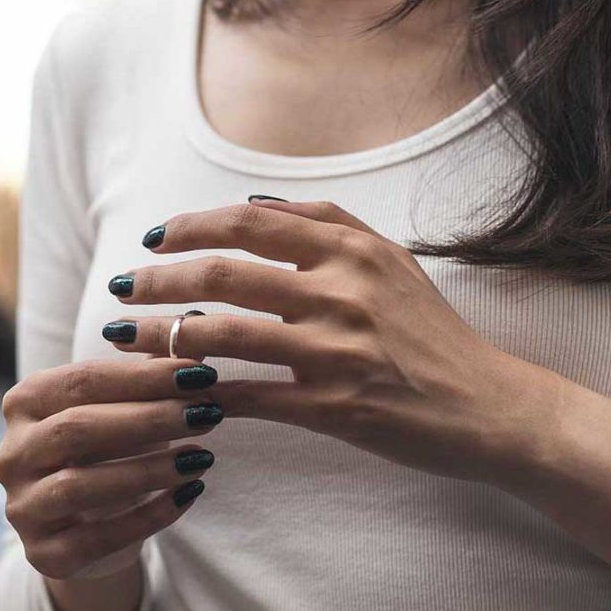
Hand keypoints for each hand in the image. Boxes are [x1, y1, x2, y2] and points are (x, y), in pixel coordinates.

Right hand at [0, 358, 221, 579]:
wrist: (87, 527)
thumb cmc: (108, 452)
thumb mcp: (120, 410)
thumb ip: (148, 376)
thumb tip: (195, 326)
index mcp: (22, 403)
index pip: (81, 380)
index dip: (143, 376)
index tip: (200, 372)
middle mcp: (11, 454)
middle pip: (77, 428)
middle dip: (148, 419)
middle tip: (207, 412)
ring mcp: (21, 507)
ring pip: (81, 484)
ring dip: (148, 469)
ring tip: (202, 455)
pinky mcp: (42, 555)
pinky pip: (98, 537)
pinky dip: (148, 515)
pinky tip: (189, 493)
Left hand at [105, 198, 562, 485]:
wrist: (489, 404)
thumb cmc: (430, 331)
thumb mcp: (390, 260)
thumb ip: (327, 224)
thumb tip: (254, 202)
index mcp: (350, 250)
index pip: (248, 221)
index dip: (189, 226)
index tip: (153, 240)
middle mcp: (339, 293)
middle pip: (221, 273)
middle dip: (157, 279)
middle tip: (120, 287)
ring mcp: (333, 352)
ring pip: (220, 336)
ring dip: (160, 336)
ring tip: (124, 338)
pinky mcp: (330, 408)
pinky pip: (245, 396)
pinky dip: (199, 392)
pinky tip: (168, 391)